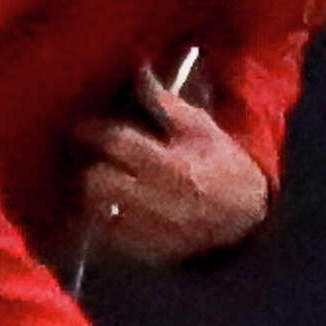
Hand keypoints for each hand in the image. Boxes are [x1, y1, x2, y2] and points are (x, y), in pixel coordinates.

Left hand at [70, 65, 269, 265]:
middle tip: (87, 157)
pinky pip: (108, 237)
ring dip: (90, 195)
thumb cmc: (220, 165)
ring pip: (98, 212)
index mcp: (171, 165)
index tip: (82, 126)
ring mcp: (151, 230)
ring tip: (95, 182)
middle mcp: (158, 200)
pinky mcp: (147, 251)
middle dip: (89, 166)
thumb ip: (166, 104)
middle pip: (98, 182)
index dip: (91, 131)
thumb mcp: (200, 128)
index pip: (115, 143)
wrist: (242, 216)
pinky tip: (106, 208)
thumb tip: (139, 73)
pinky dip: (100, 221)